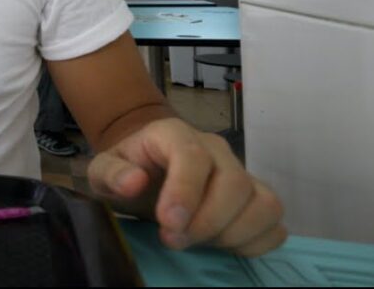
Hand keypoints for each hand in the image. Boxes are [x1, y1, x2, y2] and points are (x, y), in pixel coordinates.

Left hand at [87, 117, 285, 256]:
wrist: (145, 168)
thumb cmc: (128, 169)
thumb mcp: (104, 169)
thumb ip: (112, 173)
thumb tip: (134, 182)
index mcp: (175, 135)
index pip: (193, 156)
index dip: (185, 192)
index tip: (168, 224)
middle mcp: (216, 149)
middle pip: (235, 183)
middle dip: (206, 221)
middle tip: (173, 240)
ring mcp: (242, 173)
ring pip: (264, 204)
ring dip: (233, 233)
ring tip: (198, 241)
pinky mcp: (256, 199)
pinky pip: (275, 224)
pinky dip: (255, 242)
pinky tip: (222, 244)